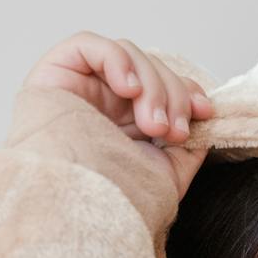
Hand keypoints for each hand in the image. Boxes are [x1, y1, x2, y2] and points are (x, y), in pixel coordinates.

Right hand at [19, 31, 214, 202]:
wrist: (82, 213)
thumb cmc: (117, 201)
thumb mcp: (167, 173)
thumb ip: (188, 145)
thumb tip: (204, 119)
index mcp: (125, 124)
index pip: (160, 86)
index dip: (186, 91)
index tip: (204, 113)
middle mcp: (102, 103)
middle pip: (148, 69)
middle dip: (172, 94)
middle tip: (174, 131)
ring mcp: (78, 88)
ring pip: (127, 56)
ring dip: (152, 85)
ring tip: (154, 125)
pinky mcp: (53, 75)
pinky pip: (88, 45)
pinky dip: (118, 60)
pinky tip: (129, 89)